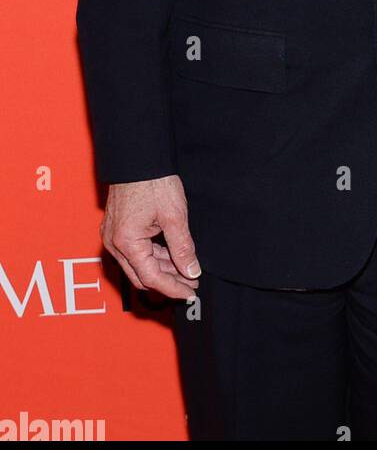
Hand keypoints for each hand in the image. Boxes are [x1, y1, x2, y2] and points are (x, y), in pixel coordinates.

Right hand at [101, 175, 200, 299]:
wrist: (138, 157)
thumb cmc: (154, 182)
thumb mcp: (175, 216)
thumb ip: (183, 247)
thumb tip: (191, 271)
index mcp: (126, 242)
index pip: (151, 278)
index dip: (173, 288)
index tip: (190, 292)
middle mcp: (114, 243)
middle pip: (142, 275)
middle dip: (167, 281)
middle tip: (191, 282)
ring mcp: (112, 236)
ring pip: (138, 264)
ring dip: (161, 269)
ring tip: (186, 269)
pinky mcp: (117, 228)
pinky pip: (134, 251)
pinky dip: (153, 256)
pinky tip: (172, 255)